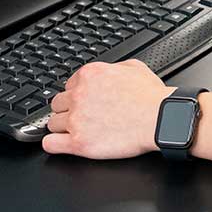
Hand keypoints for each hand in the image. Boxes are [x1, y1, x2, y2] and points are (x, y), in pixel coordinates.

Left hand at [43, 60, 172, 158]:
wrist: (160, 119)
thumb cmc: (152, 97)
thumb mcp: (135, 67)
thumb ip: (114, 68)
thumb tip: (110, 71)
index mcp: (89, 75)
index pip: (68, 86)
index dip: (77, 95)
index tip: (85, 102)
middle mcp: (78, 96)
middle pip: (58, 105)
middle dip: (68, 110)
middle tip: (83, 117)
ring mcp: (76, 120)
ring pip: (52, 124)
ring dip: (63, 127)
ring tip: (79, 131)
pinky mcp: (78, 142)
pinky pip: (50, 144)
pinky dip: (53, 144)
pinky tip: (62, 144)